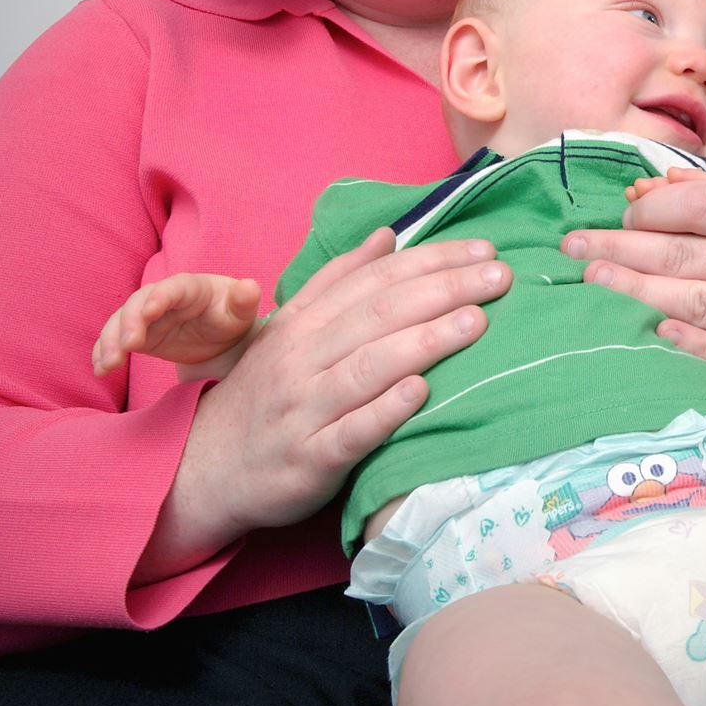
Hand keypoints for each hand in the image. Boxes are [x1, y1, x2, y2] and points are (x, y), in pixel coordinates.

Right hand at [92, 272, 260, 376]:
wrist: (220, 333)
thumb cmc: (231, 315)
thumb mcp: (241, 311)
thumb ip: (245, 300)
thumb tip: (250, 287)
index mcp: (190, 287)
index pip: (172, 288)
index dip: (159, 298)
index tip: (149, 312)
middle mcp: (161, 298)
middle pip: (138, 304)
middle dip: (128, 323)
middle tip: (126, 347)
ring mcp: (146, 316)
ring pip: (120, 322)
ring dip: (110, 341)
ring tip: (107, 365)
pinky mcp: (137, 335)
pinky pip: (114, 340)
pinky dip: (104, 352)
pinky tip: (100, 370)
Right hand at [141, 230, 509, 573]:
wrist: (207, 470)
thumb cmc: (266, 394)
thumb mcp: (291, 329)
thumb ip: (337, 280)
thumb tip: (387, 235)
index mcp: (304, 323)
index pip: (375, 280)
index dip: (430, 260)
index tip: (483, 250)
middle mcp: (302, 359)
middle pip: (378, 315)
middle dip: (443, 290)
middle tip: (498, 277)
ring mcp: (304, 410)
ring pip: (367, 367)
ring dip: (423, 342)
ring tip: (475, 322)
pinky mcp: (309, 460)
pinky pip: (350, 433)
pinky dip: (385, 411)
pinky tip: (422, 392)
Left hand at [564, 169, 705, 385]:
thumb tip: (658, 191)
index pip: (702, 206)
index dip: (652, 208)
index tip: (622, 212)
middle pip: (683, 255)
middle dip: (618, 249)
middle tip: (571, 247)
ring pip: (695, 304)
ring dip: (636, 293)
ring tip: (593, 281)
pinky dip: (690, 344)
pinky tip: (653, 332)